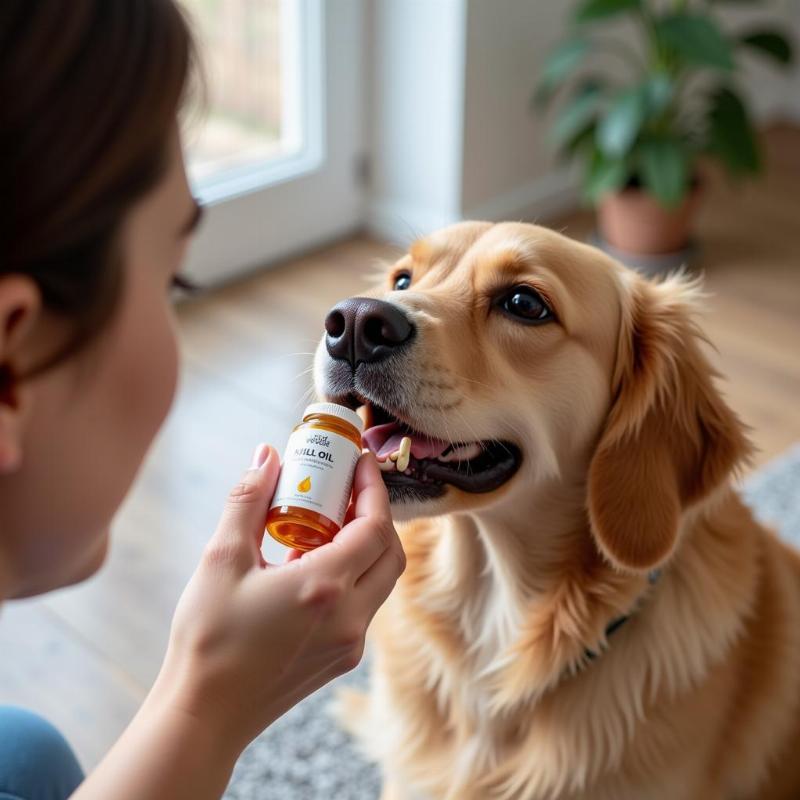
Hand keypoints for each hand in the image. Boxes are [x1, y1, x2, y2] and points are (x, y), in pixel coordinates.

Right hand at [152, 443, 404, 754]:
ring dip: (366, 545)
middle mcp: (350, 616)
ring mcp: (350, 642)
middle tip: (348, 489)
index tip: (360, 462)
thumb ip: (247, 500)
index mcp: (325, 588)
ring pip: (381, 580)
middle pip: (390, 552)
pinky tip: (313, 563)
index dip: (373, 488)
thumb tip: (267, 456)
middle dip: (377, 514)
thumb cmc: (208, 639)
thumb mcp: (220, 558)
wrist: (204, 715)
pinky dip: (353, 574)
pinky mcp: (341, 658)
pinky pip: (363, 604)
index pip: (375, 526)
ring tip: (328, 520)